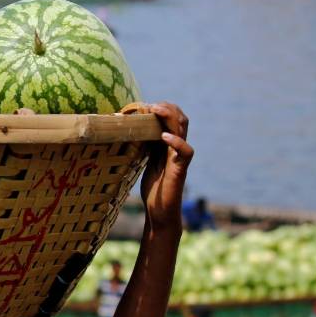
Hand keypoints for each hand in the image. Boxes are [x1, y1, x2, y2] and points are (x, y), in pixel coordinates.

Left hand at [141, 102, 192, 229]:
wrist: (160, 211)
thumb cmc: (153, 187)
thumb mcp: (146, 160)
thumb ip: (145, 145)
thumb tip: (130, 129)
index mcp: (168, 144)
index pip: (172, 118)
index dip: (163, 108)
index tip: (145, 104)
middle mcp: (176, 148)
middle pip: (180, 119)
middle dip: (168, 108)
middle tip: (151, 104)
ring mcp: (179, 158)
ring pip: (183, 130)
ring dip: (170, 117)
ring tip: (156, 110)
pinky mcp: (180, 170)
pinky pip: (186, 152)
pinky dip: (176, 142)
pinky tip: (164, 136)